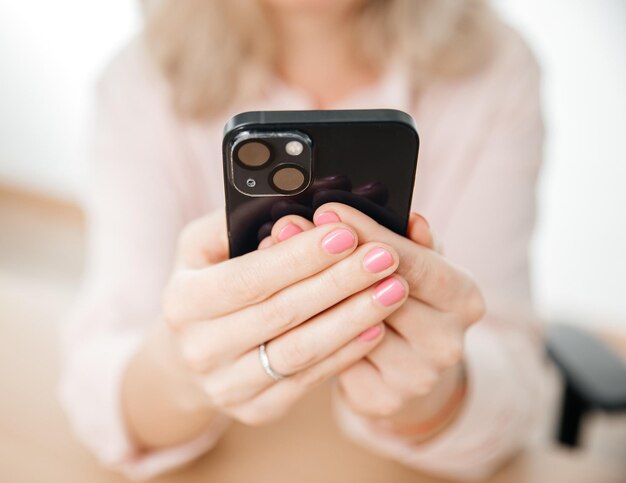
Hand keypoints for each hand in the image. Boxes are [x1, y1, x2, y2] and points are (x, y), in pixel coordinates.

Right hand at [124, 208, 410, 447]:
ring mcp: (226, 386)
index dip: (300, 257)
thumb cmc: (207, 286)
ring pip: (300, 350)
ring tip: (393, 289)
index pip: (249, 278)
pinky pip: (308, 380)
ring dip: (352, 318)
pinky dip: (345, 352)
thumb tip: (289, 208)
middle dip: (339, 282)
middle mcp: (200, 349)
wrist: (189, 355)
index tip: (347, 234)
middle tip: (384, 258)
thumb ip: (236, 222)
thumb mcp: (203, 247)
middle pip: (281, 313)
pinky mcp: (255, 409)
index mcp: (184, 301)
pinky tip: (376, 326)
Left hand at [262, 203, 485, 439]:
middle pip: (379, 295)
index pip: (414, 262)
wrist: (413, 364)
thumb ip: (411, 241)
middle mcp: (446, 343)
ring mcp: (416, 377)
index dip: (367, 234)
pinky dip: (309, 330)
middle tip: (287, 229)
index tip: (327, 211)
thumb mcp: (420, 263)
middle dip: (328, 259)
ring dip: (310, 293)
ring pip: (351, 328)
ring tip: (276, 262)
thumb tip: (411, 217)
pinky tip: (286, 307)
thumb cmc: (413, 300)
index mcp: (464, 299)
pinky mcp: (382, 399)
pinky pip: (336, 358)